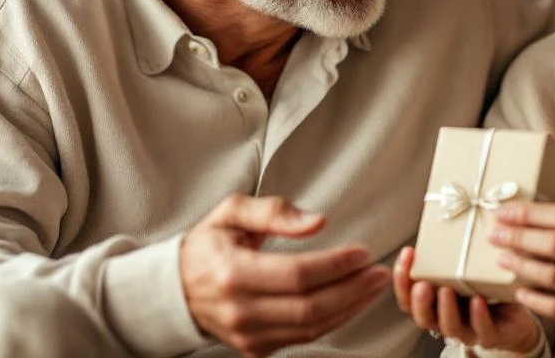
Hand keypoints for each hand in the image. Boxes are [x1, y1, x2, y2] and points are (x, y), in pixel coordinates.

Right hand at [180, 194, 389, 356]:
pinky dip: (335, 320)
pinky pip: (305, 336)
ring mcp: (249, 335)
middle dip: (353, 290)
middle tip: (379, 272)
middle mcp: (240, 311)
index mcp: (232, 274)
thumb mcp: (231, 212)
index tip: (361, 252)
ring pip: (312, 327)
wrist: (175, 290)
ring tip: (373, 286)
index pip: (296, 274)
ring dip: (351, 307)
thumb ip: (274, 211)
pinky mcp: (257, 348)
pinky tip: (352, 301)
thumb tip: (318, 222)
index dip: (335, 265)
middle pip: (310, 306)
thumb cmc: (208, 245)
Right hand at [393, 247, 541, 352]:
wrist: (518, 315)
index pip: (409, 296)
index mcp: (435, 301)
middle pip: (423, 316)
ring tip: (446, 291)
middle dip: (418, 300)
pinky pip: (482, 331)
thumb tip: (452, 209)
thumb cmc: (487, 287)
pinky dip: (478, 316)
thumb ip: (454, 252)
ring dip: (445, 309)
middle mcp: (446, 317)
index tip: (407, 254)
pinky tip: (477, 301)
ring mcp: (468, 329)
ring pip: (449, 327)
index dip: (402, 279)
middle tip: (421, 284)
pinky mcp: (491, 335)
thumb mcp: (468, 267)